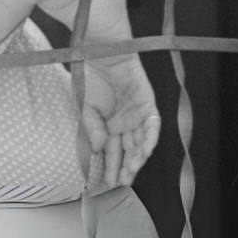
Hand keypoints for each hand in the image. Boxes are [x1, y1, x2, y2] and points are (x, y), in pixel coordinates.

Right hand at [80, 56, 159, 187]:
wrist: (101, 55)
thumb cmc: (90, 79)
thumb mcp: (86, 109)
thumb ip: (93, 129)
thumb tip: (100, 149)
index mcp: (109, 126)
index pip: (112, 151)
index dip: (110, 166)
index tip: (107, 182)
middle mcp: (125, 123)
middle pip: (128, 150)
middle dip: (126, 167)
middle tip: (123, 182)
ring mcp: (137, 115)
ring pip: (141, 142)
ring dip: (138, 157)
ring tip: (132, 170)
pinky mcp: (147, 105)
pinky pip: (152, 126)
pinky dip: (149, 138)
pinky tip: (144, 151)